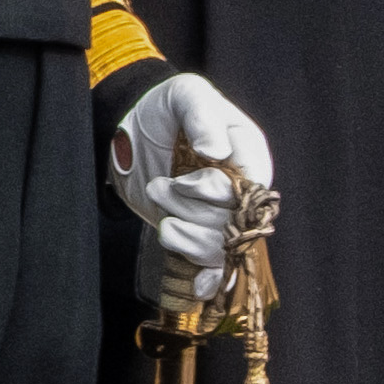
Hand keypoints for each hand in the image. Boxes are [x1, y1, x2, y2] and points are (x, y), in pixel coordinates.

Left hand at [110, 72, 274, 301]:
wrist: (132, 130)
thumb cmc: (167, 108)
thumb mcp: (185, 96)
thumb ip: (202, 117)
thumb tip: (217, 151)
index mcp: (248, 152)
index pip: (252, 186)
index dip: (219, 192)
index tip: (187, 182)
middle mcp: (240, 189)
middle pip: (232, 220)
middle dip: (191, 209)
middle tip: (161, 186)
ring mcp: (219, 215)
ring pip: (219, 246)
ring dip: (185, 234)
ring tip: (160, 206)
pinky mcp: (199, 235)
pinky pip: (212, 266)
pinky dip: (207, 279)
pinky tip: (199, 287)